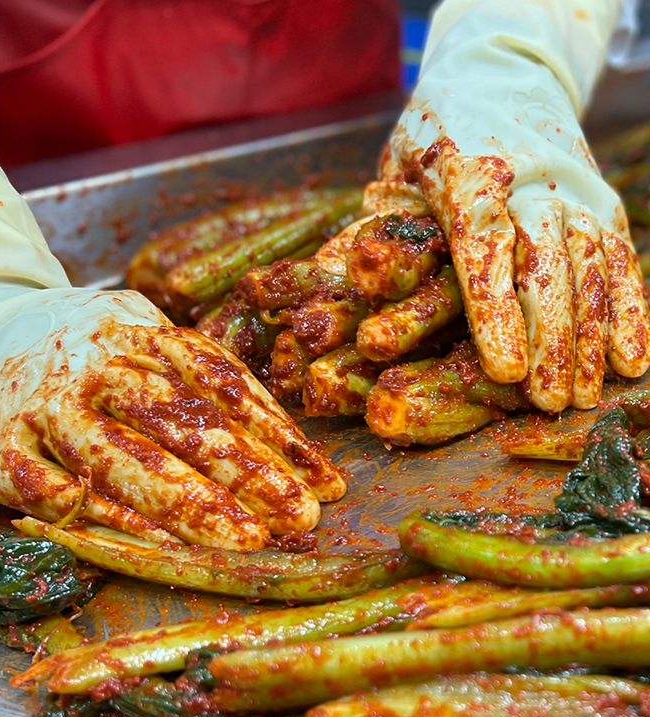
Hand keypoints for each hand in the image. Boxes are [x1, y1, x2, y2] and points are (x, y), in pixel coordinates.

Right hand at [0, 289, 345, 550]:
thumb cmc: (68, 342)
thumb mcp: (132, 329)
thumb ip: (189, 371)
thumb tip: (268, 432)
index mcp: (136, 330)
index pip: (220, 385)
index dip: (277, 435)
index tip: (324, 480)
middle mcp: (93, 365)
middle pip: (178, 421)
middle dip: (247, 472)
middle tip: (301, 517)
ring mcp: (42, 406)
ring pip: (120, 457)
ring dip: (187, 502)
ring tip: (246, 539)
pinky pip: (54, 490)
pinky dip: (105, 516)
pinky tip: (155, 541)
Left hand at [383, 0, 649, 411]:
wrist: (500, 72)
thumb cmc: (432, 135)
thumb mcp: (393, 172)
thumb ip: (377, 229)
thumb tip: (337, 282)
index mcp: (468, 173)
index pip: (486, 249)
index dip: (497, 313)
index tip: (504, 370)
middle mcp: (531, 180)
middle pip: (546, 267)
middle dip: (551, 341)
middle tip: (549, 403)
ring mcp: (573, 188)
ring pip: (590, 268)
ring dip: (591, 337)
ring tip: (585, 396)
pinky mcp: (600, 199)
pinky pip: (621, 258)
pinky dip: (629, 309)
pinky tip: (631, 359)